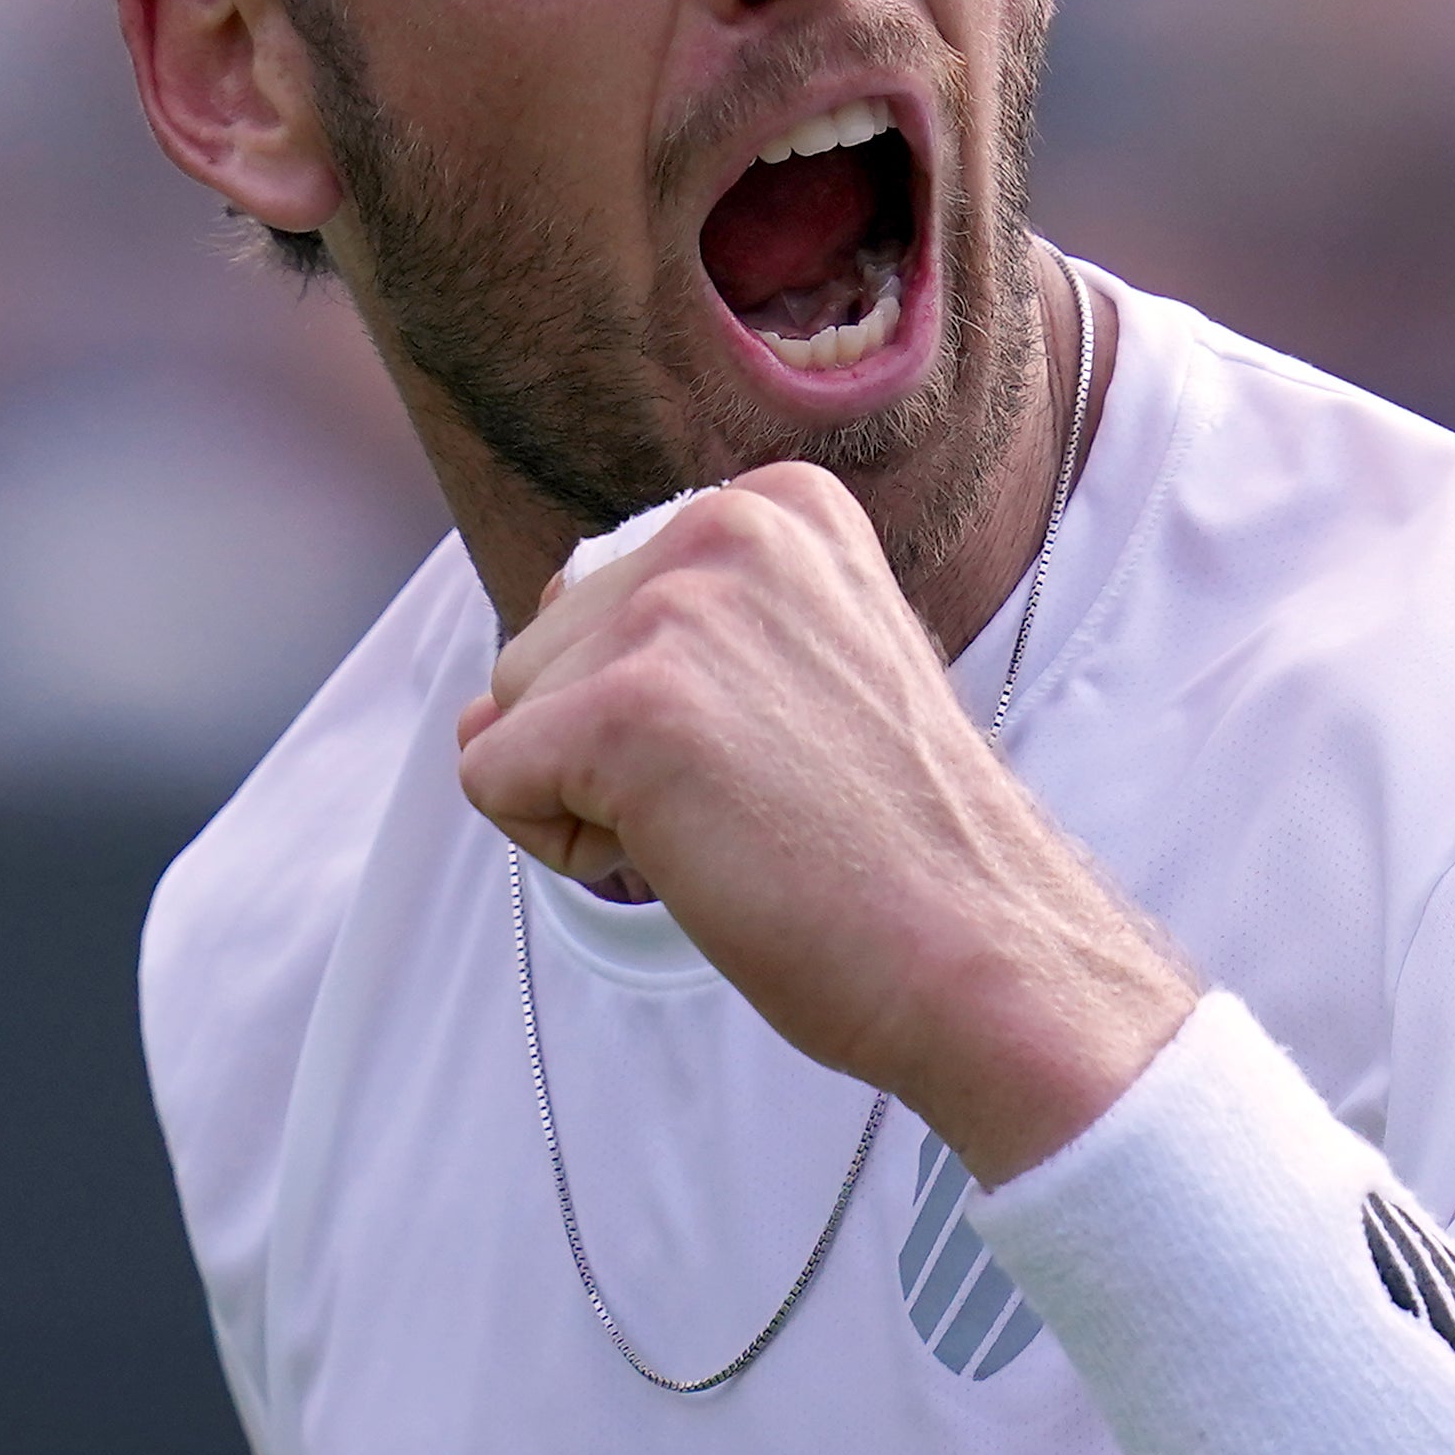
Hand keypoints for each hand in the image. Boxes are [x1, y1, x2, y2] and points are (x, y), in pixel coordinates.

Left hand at [455, 462, 1196, 1181]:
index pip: (608, 602)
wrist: (982, 949)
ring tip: (731, 825)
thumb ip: (653, 660)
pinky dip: (564, 848)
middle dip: (612, 751)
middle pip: (545, 649)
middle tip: (757, 802)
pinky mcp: (627, 706)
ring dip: (591, 798)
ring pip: (510, 714)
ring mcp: (677, 610)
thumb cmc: (898, 848)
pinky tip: (687, 857)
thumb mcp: (796, 684)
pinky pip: (491, 780)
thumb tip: (471, 714)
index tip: (781, 755)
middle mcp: (725, 528)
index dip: (663, 712)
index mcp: (779, 506)